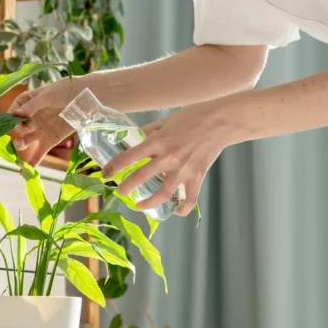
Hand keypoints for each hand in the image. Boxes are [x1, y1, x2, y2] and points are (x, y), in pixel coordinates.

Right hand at [9, 77, 83, 165]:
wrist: (85, 98)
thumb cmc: (65, 90)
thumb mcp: (48, 95)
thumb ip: (32, 106)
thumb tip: (16, 115)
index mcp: (25, 103)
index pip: (12, 114)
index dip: (12, 120)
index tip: (19, 122)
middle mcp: (30, 118)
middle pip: (17, 129)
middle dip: (19, 130)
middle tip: (29, 128)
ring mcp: (39, 130)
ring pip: (24, 141)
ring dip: (20, 145)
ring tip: (21, 144)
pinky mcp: (49, 141)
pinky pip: (38, 153)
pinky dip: (32, 162)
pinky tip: (26, 171)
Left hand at [103, 101, 229, 216]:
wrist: (222, 121)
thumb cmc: (193, 117)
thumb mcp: (165, 120)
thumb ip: (148, 132)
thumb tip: (132, 139)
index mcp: (159, 141)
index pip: (130, 156)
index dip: (114, 166)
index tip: (105, 173)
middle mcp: (169, 157)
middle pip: (141, 177)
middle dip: (126, 187)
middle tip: (119, 191)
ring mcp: (184, 169)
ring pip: (163, 193)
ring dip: (149, 203)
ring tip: (139, 205)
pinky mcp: (197, 177)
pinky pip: (189, 199)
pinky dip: (182, 209)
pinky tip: (174, 211)